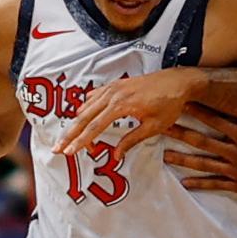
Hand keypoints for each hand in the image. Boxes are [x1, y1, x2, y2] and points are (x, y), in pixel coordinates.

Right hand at [56, 68, 198, 158]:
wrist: (179, 82)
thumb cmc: (169, 105)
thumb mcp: (153, 127)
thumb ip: (132, 140)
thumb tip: (115, 156)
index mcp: (121, 105)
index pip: (94, 127)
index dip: (80, 141)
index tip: (69, 152)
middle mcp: (113, 94)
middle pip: (84, 117)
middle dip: (70, 134)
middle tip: (57, 148)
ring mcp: (113, 87)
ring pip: (87, 106)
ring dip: (76, 122)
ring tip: (69, 137)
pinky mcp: (116, 84)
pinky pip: (94, 96)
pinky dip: (86, 107)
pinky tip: (82, 115)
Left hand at [162, 90, 236, 196]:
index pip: (215, 121)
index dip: (198, 111)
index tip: (181, 104)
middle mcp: (236, 153)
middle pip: (202, 142)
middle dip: (181, 133)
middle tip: (162, 128)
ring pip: (204, 165)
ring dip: (184, 160)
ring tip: (165, 156)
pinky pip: (216, 185)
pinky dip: (200, 184)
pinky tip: (185, 183)